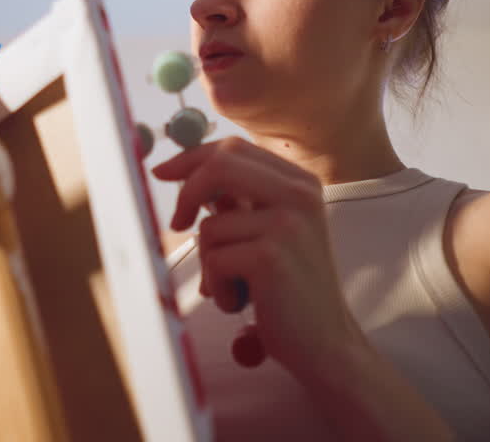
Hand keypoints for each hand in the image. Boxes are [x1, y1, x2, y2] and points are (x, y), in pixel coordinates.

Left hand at [151, 137, 365, 376]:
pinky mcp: (271, 257)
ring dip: (209, 263)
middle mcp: (300, 195)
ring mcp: (288, 224)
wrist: (326, 341)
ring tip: (234, 286)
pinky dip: (216, 287)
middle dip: (187, 192)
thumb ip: (239, 201)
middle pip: (220, 164)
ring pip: (210, 224)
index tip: (163, 172)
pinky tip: (240, 302)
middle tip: (177, 223)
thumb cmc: (289, 288)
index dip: (191, 159)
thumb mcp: (271, 231)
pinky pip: (213, 259)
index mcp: (300, 183)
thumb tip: (184, 174)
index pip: (233, 148)